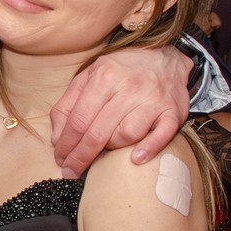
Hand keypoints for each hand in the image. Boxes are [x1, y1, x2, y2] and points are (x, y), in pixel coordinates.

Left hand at [51, 46, 190, 176]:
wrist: (165, 59)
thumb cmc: (122, 72)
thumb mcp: (89, 77)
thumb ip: (68, 105)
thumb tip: (57, 138)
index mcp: (104, 77)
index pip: (78, 120)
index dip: (66, 144)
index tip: (60, 159)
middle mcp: (129, 87)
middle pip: (98, 132)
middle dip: (80, 157)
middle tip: (71, 171)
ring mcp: (152, 100)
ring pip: (126, 135)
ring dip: (112, 148)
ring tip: (105, 150)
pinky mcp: (173, 111)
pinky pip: (161, 135)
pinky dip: (148, 149)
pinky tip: (135, 158)